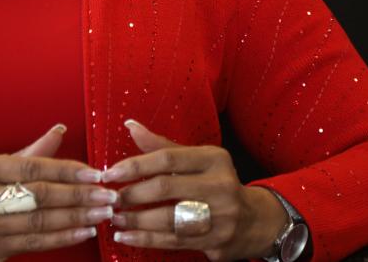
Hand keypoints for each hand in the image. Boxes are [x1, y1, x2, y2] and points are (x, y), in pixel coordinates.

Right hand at [0, 124, 116, 260]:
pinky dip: (62, 237)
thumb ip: (29, 153)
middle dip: (78, 196)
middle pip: (39, 195)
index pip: (32, 167)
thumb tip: (60, 130)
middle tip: (107, 195)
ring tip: (102, 213)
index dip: (67, 171)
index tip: (94, 173)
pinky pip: (34, 243)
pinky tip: (83, 231)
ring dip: (77, 218)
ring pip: (40, 221)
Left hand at [103, 119, 287, 260]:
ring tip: (115, 217)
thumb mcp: (197, 159)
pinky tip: (126, 236)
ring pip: (169, 219)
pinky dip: (146, 239)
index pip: (168, 158)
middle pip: (167, 188)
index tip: (111, 173)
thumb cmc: (216, 183)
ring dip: (136, 219)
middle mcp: (220, 185)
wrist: (256, 221)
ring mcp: (220, 216)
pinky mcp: (216, 242)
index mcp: (214, 159)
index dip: (136, 165)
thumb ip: (162, 146)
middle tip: (111, 198)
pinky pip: (173, 241)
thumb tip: (130, 125)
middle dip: (133, 194)